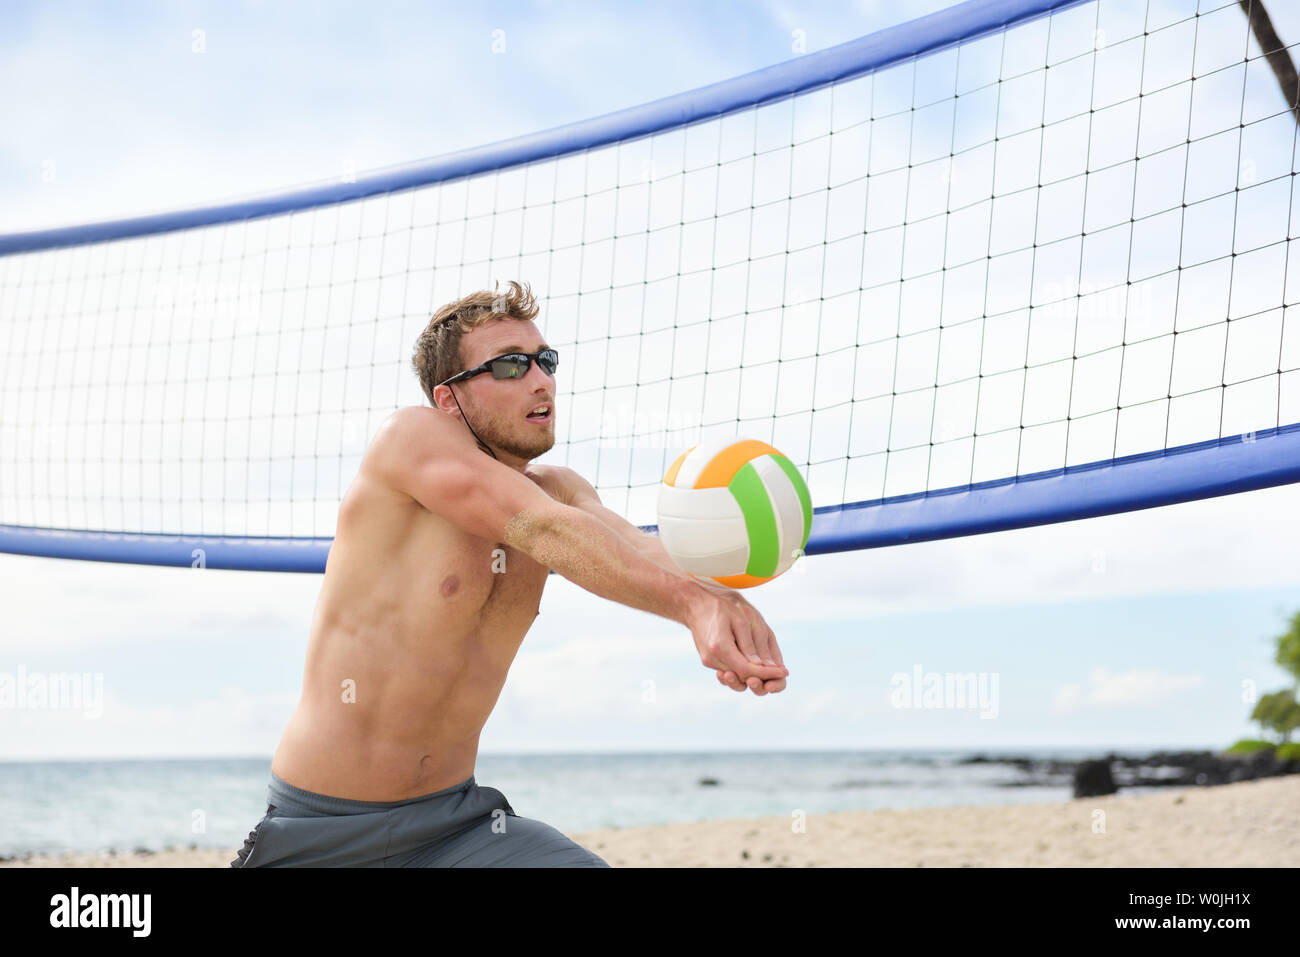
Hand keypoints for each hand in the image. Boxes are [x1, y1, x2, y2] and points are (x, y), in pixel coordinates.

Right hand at [684, 580, 787, 695]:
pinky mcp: (709, 661)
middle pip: (742, 677)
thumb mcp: (739, 621)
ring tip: (770, 671)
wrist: (694, 605)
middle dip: (763, 678)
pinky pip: (730, 670)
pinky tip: (755, 665)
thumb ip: (750, 645)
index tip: (785, 671)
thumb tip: (763, 666)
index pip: (748, 670)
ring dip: (754, 676)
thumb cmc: (719, 608)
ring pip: (736, 677)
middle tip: (780, 673)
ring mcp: (709, 661)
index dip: (768, 673)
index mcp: (720, 647)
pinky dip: (743, 670)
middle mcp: (712, 659)